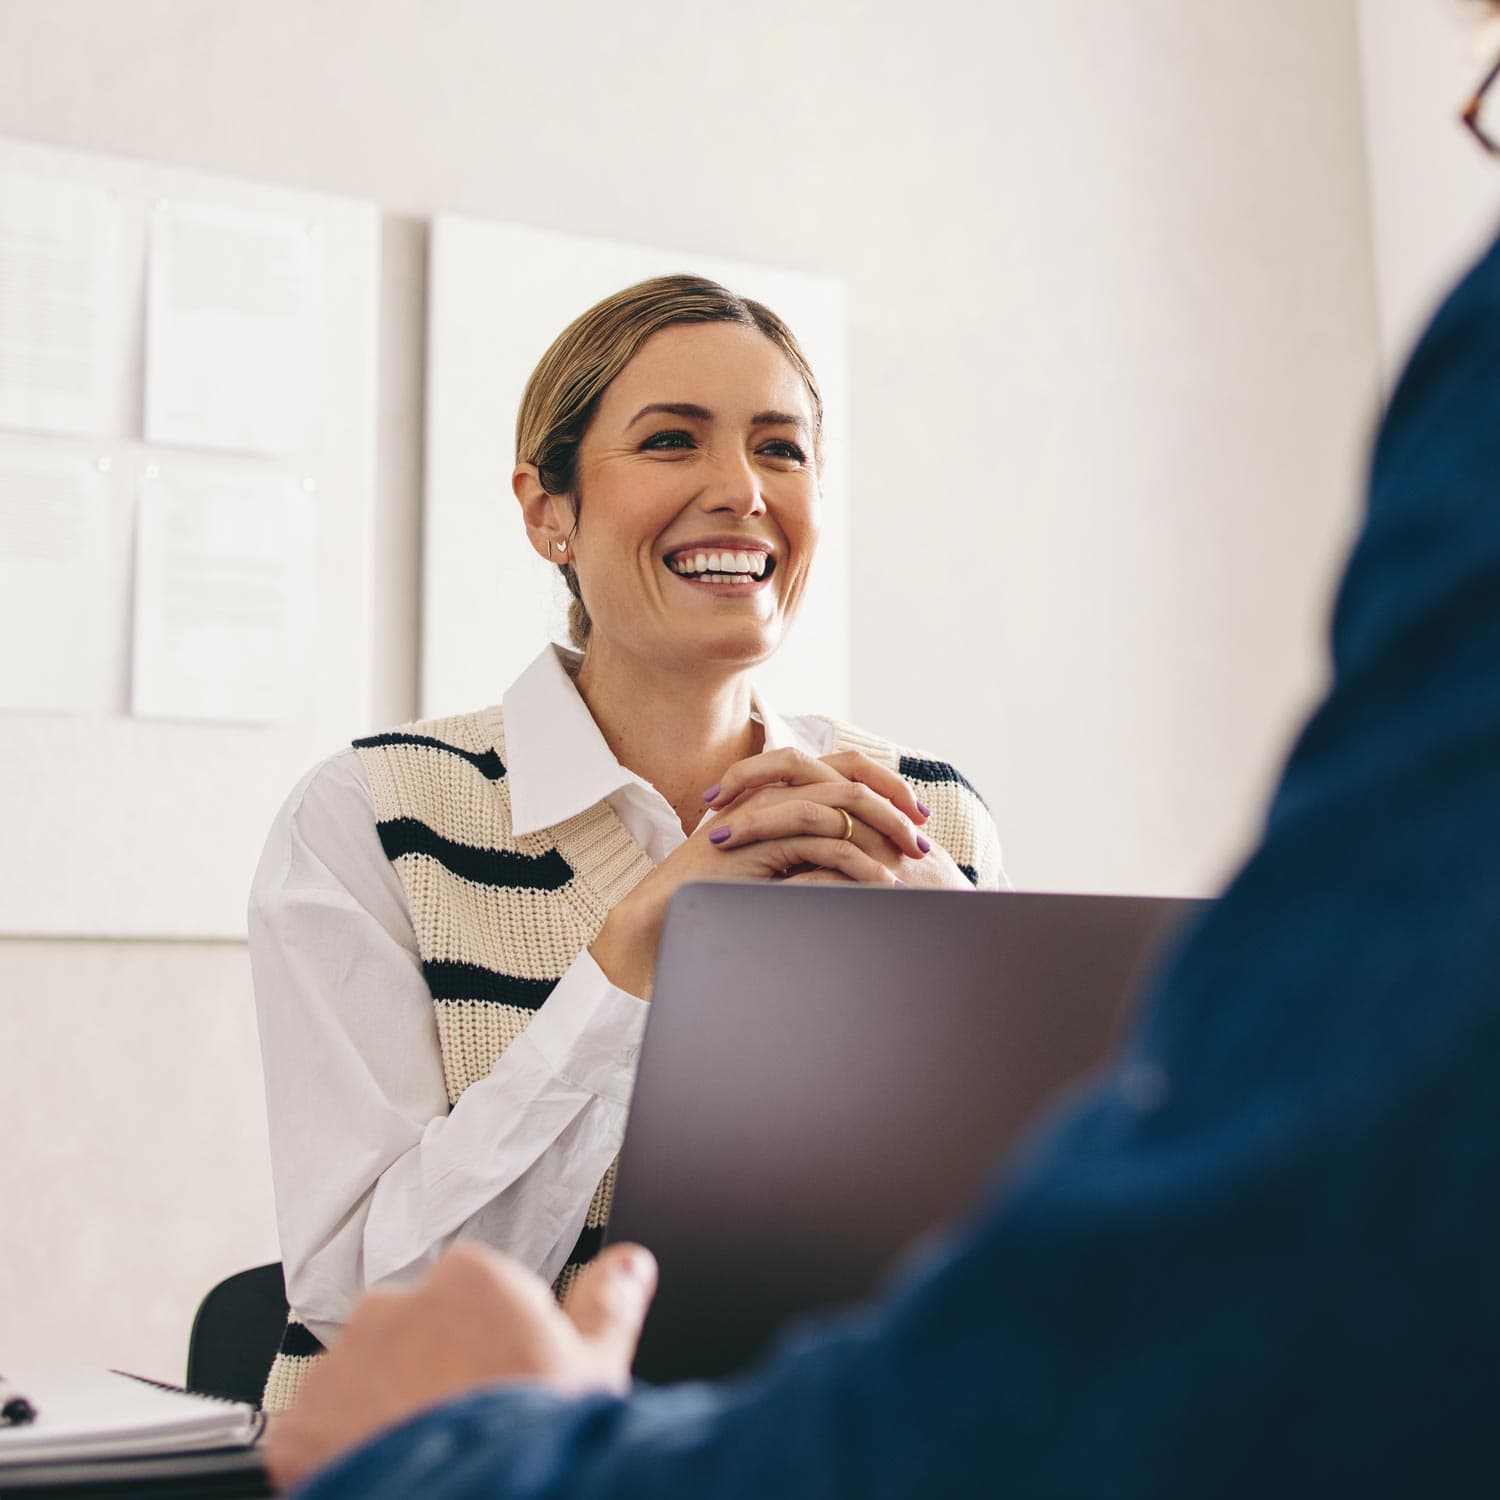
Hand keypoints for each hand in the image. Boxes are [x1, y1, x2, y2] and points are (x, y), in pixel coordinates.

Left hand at [264, 1241, 656, 1493]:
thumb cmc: (536, 1439)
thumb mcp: (596, 1368)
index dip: (495, 1345)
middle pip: (412, 1335)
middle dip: (430, 1374)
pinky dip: (338, 1461)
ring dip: (382, 1414)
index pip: (476, 1296)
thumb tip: (630, 1263)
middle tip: (465, 1428)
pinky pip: (313, 1438)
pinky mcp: (297, 1430)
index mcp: (470, 1279)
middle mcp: (395, 1308)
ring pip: (360, 1384)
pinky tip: (387, 1483)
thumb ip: (608, 1303)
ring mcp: (341, 1367)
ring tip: (426, 1465)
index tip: (507, 1384)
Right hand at [591, 749, 924, 996]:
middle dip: (894, 801)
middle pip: (848, 774)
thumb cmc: (715, 901)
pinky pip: (823, 842)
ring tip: (914, 860)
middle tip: (923, 835)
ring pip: (841, 802)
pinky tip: (882, 884)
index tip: (915, 815)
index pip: (842, 767)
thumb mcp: (775, 870)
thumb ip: (810, 855)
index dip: (884, 783)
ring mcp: (764, 813)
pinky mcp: (760, 842)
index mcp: (777, 793)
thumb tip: (866, 862)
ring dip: (885, 828)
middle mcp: (771, 794)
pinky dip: (859, 862)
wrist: (663, 920)